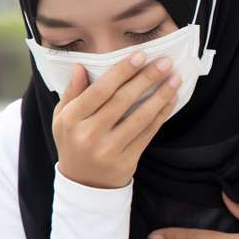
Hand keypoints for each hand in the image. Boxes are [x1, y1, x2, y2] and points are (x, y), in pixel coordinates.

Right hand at [52, 52, 180, 188]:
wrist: (84, 183)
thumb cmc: (74, 141)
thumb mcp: (63, 118)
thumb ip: (72, 92)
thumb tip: (81, 66)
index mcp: (72, 119)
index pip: (100, 90)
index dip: (122, 71)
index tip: (140, 55)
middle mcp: (89, 134)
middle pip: (123, 100)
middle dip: (146, 78)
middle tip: (165, 62)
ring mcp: (109, 149)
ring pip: (140, 117)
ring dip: (160, 95)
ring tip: (175, 78)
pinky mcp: (127, 161)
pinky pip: (148, 133)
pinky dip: (161, 114)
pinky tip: (171, 99)